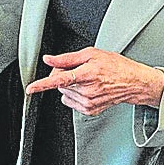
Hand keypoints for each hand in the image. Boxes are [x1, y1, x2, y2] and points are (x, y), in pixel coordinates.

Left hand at [23, 47, 163, 116]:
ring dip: (70, 86)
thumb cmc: (116, 66)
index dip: (43, 84)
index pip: (60, 80)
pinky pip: (71, 102)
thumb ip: (67, 58)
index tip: (31, 88)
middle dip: (63, 75)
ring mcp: (88, 102)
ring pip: (64, 93)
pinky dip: (75, 95)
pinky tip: (88, 89)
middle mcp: (86, 90)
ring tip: (87, 79)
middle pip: (59, 83)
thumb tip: (49, 59)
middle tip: (78, 69)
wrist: (132, 82)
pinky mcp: (89, 110)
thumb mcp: (92, 54)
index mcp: (86, 74)